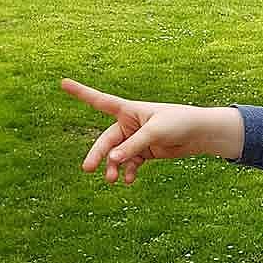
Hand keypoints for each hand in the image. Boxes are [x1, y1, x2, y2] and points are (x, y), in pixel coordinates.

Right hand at [60, 78, 243, 183]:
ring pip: (117, 155)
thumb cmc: (179, 123)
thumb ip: (132, 146)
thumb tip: (111, 160)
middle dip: (97, 154)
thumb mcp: (154, 133)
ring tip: (112, 180)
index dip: (81, 92)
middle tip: (87, 169)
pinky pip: (130, 163)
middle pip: (106, 140)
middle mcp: (129, 124)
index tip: (63, 82)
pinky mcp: (145, 152)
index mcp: (128, 109)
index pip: (99, 101)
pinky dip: (128, 171)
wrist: (200, 133)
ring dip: (113, 167)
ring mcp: (136, 139)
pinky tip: (128, 180)